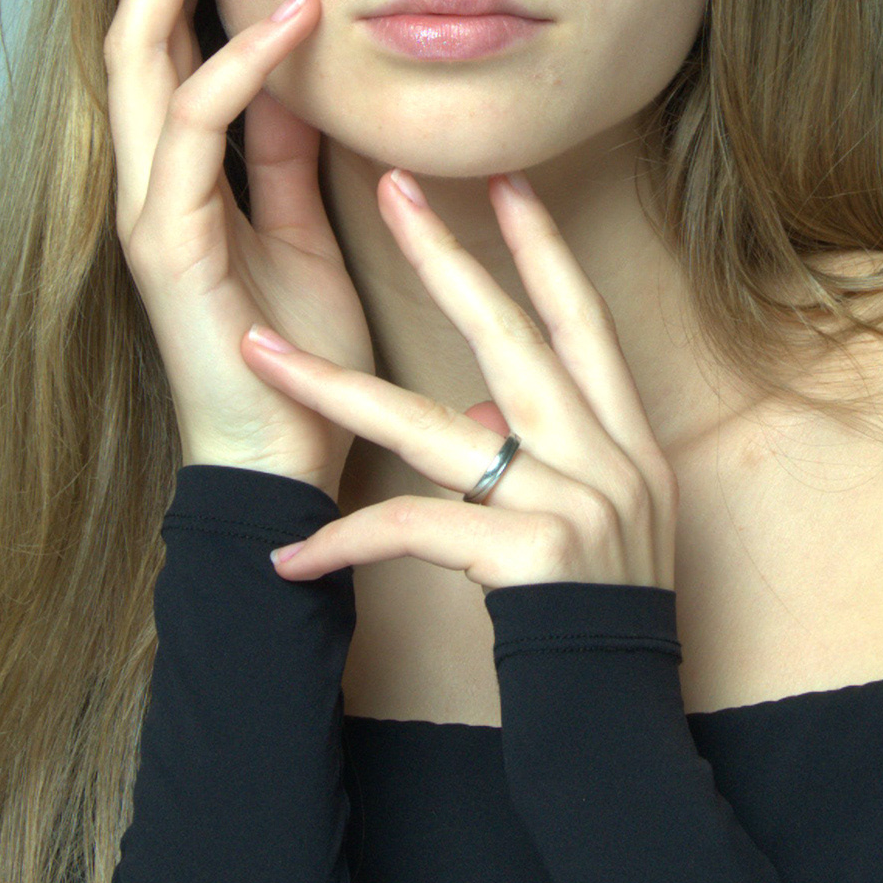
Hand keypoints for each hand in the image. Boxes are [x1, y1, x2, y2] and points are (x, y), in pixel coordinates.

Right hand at [102, 0, 376, 496]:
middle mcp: (145, 180)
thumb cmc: (295, 358)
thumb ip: (290, 153)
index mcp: (178, 173)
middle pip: (129, 27)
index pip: (164, 39)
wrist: (280, 464)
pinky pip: (193, 130)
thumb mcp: (305, 227)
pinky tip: (289, 18)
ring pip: (138, 59)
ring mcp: (145, 208)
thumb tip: (301, 69)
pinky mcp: (166, 242)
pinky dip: (239, 66)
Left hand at [246, 169, 677, 592]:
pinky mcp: (527, 555)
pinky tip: (287, 554)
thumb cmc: (599, 607)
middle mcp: (603, 453)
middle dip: (444, 257)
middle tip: (387, 184)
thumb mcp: (598, 512)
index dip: (541, 246)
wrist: (620, 706)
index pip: (581, 317)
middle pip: (510, 336)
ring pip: (429, 426)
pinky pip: (410, 531)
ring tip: (258, 352)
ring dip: (333, 387)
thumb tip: (473, 414)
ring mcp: (568, 500)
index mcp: (624, 433)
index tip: (502, 176)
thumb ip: (536, 452)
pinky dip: (343, 541)